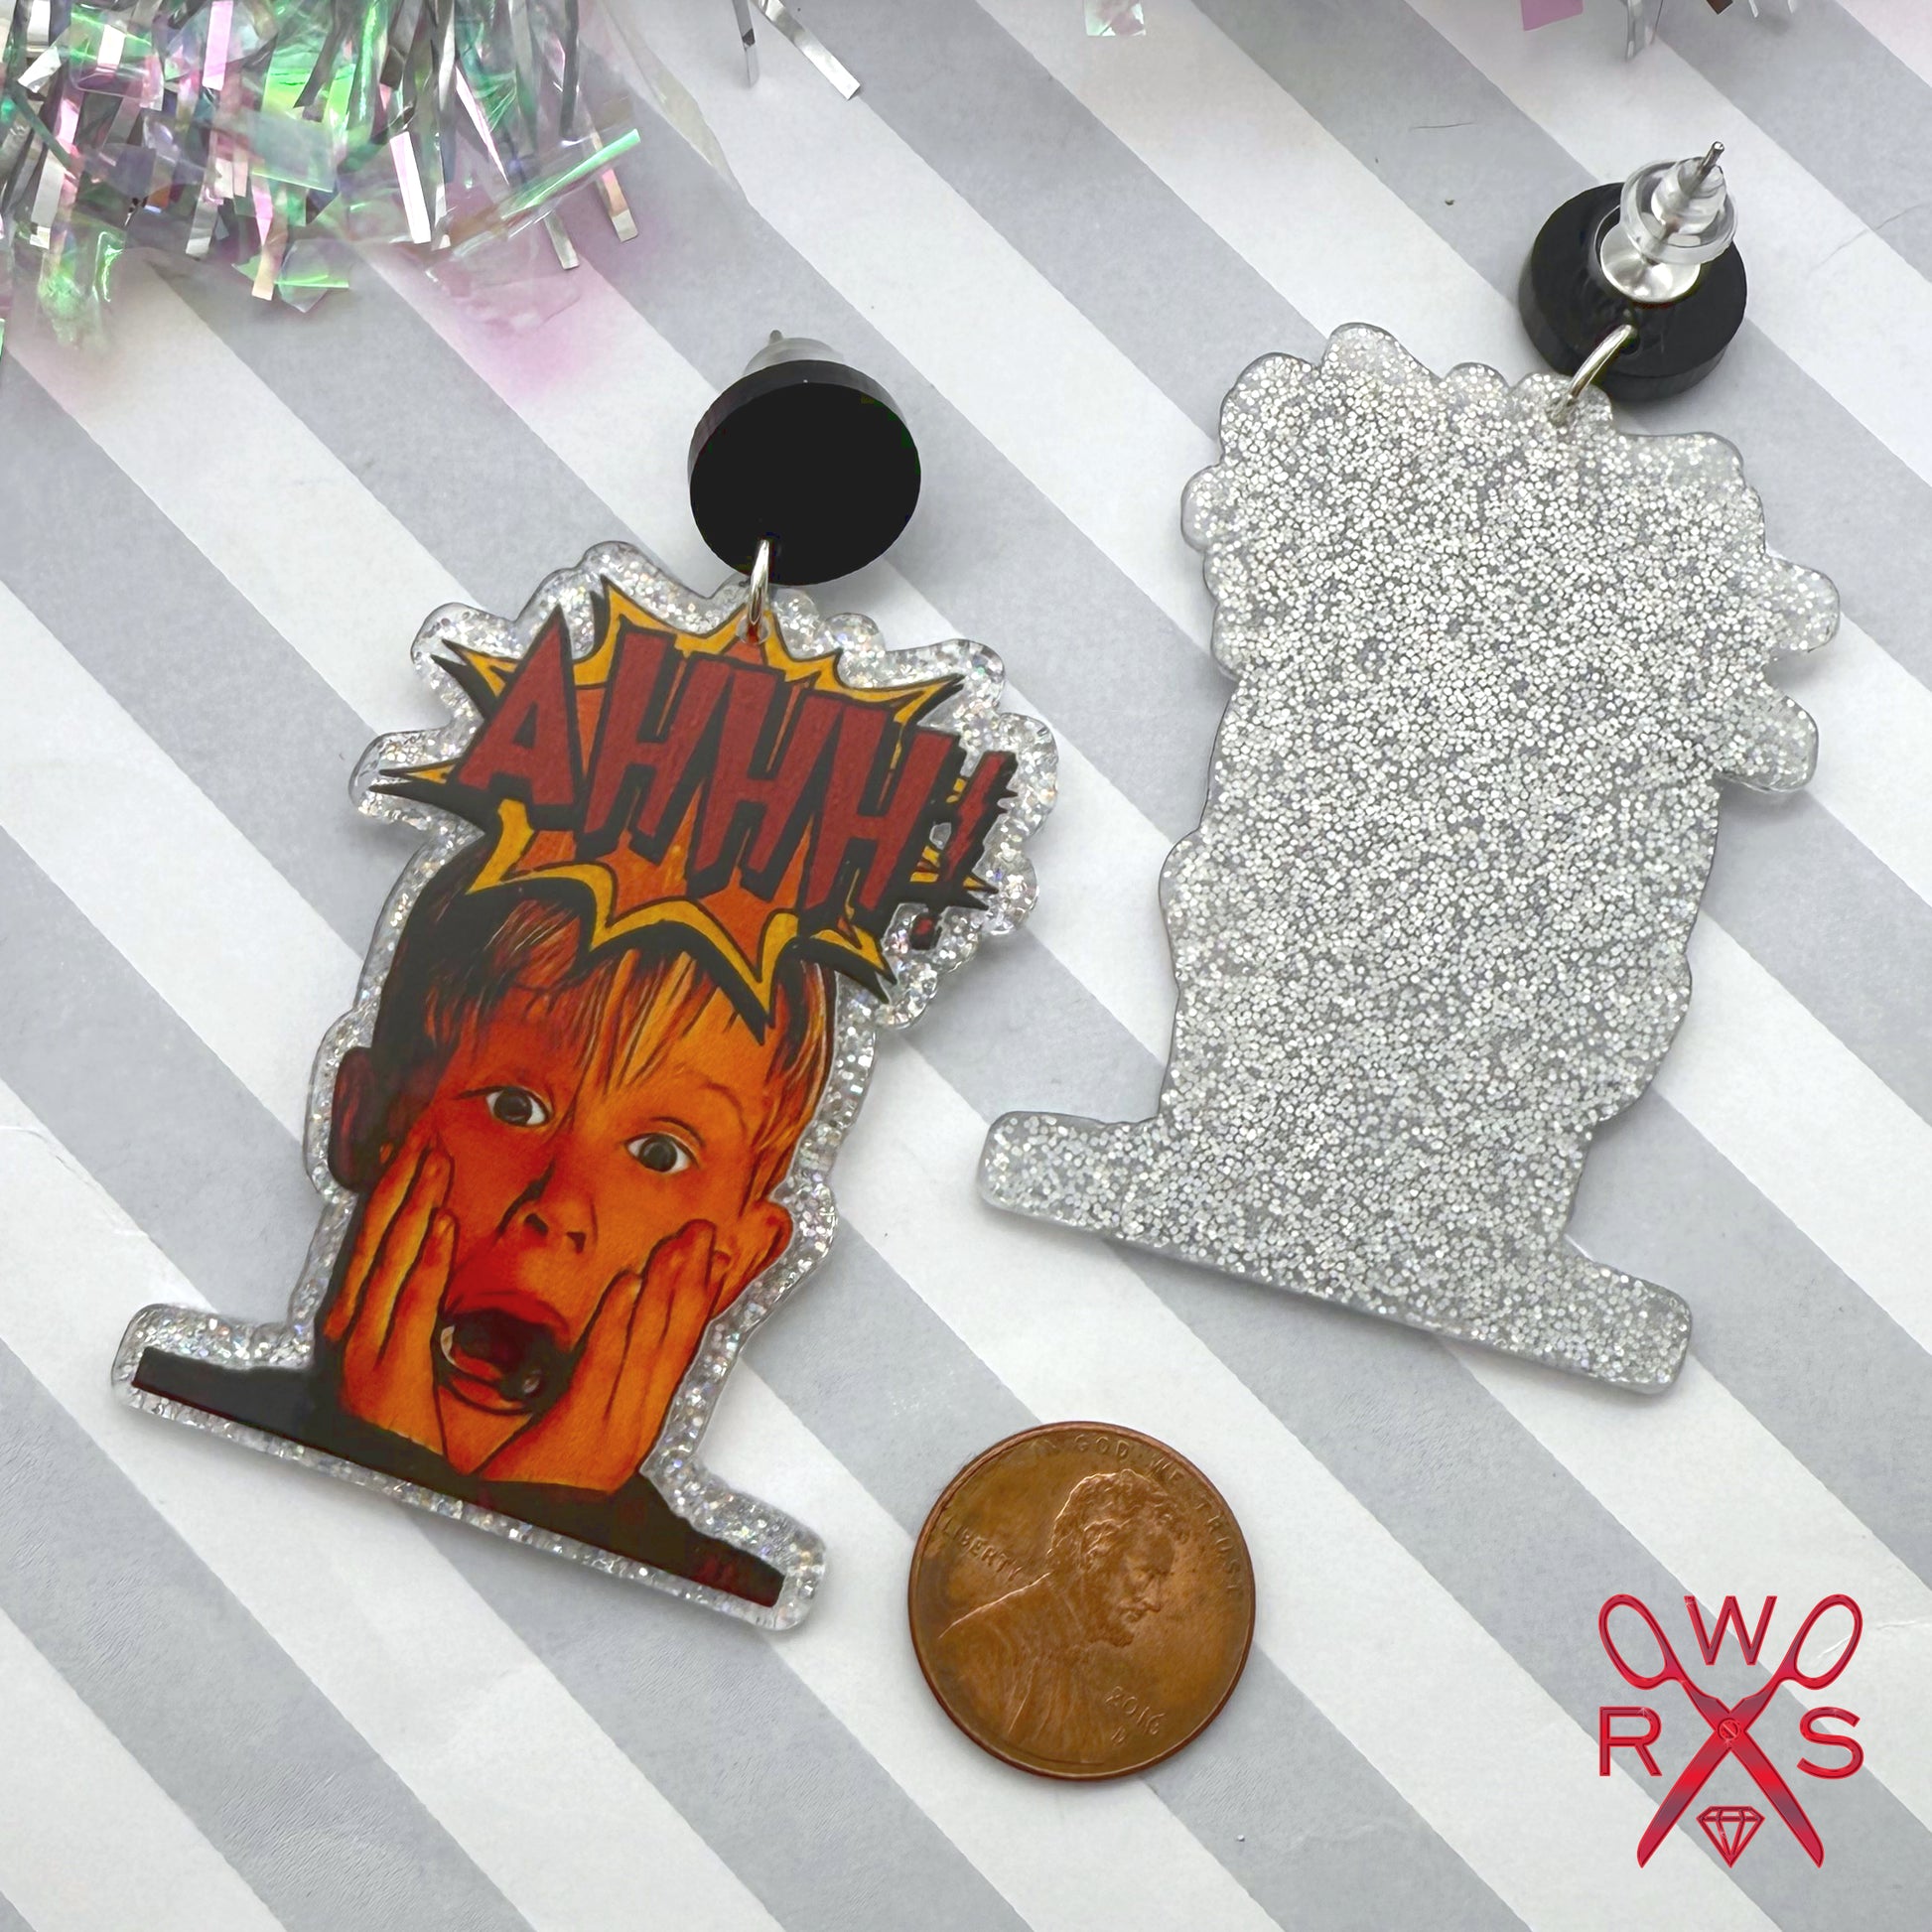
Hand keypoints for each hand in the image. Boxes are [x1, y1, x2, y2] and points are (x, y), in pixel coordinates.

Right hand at [322, 1125, 453, 1455]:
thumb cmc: (401, 1435)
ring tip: (435, 1163)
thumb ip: (413, 1323)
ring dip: (415, 1207)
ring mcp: (366, 1349)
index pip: (373, 1244)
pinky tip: (443, 1224)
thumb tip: (438, 1269)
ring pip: (392, 1261)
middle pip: (375, 1241)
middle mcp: (352, 1330)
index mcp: (356, 1325)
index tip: (412, 1154)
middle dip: (399, 1187)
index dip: (392, 1197)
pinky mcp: (392, 1371)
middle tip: (423, 1138)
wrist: (393, 1493)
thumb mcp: (404, 1367)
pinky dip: (427, 1260)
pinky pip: (413, 1303)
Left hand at [478, 1220, 726, 1493]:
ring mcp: (611, 1435)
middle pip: (675, 1344)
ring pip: (648, 1348)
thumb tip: (611, 1344)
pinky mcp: (576, 1436)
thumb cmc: (527, 1492)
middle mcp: (636, 1430)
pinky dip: (619, 1322)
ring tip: (681, 1243)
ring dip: (666, 1288)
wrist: (497, 1544)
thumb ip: (594, 1396)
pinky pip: (603, 1367)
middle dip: (693, 1281)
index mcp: (637, 1428)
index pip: (678, 1353)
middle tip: (706, 1231)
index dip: (699, 1300)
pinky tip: (629, 1284)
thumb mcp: (573, 1439)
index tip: (716, 1257)